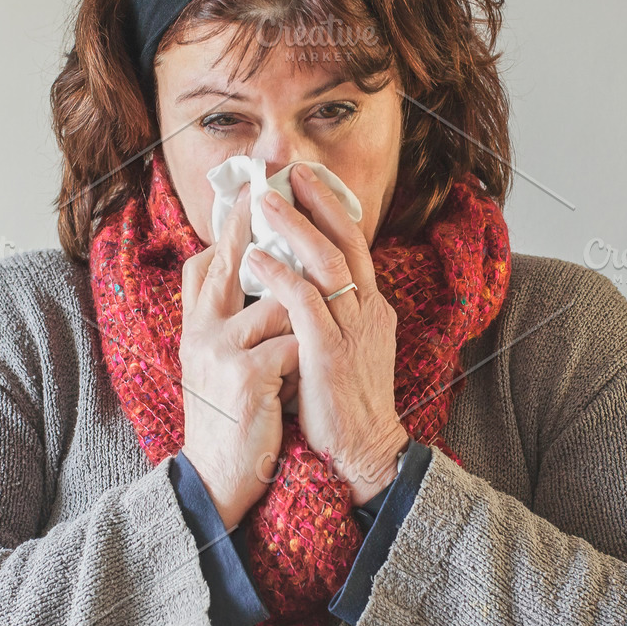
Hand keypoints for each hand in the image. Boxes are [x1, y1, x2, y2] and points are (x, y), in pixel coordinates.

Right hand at [180, 186, 298, 528]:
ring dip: (303, 322)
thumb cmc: (232, 419)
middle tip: (270, 189)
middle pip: (230, 261)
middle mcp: (201, 331)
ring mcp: (222, 351)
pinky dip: (308, 357)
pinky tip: (304, 381)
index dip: (228, 229)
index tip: (246, 194)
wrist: (220, 478)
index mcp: (196, 327)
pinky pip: (295, 343)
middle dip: (254, 224)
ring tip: (306, 353)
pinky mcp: (247, 376)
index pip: (205, 264)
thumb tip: (252, 279)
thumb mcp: (217, 364)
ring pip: (278, 304)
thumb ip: (231, 322)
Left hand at [245, 163, 410, 505]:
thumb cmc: (344, 405)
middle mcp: (367, 311)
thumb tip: (299, 285)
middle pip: (345, 241)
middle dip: (318, 201)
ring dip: (292, 227)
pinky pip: (304, 301)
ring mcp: (351, 330)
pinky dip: (278, 275)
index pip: (353, 246)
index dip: (331, 210)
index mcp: (371, 309)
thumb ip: (330, 315)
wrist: (364, 454)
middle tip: (290, 171)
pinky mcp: (330, 353)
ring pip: (325, 262)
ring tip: (264, 201)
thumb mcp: (346, 349)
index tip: (307, 181)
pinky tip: (255, 259)